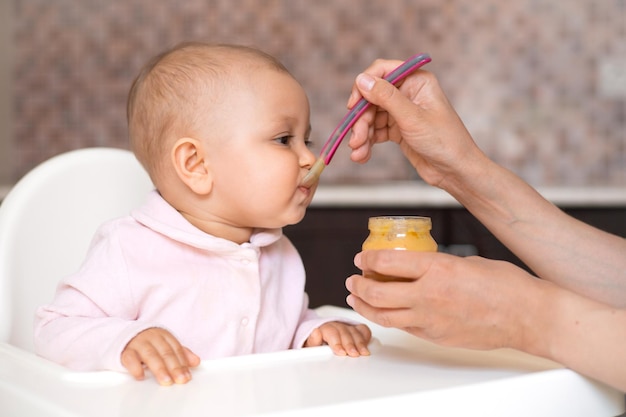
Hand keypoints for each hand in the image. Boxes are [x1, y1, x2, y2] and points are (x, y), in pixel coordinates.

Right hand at [121, 327, 200, 385]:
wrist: (126, 335)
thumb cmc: (149, 343)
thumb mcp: (166, 345)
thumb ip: (181, 354)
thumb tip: (196, 361)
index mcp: (164, 335)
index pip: (176, 349)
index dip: (183, 362)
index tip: (187, 376)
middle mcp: (152, 337)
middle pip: (165, 352)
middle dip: (174, 367)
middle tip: (180, 379)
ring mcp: (138, 343)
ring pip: (150, 355)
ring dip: (159, 368)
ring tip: (166, 380)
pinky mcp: (125, 351)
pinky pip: (130, 358)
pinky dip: (135, 367)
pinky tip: (141, 376)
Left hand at [304, 321, 371, 356]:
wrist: (319, 344)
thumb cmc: (315, 347)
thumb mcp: (310, 346)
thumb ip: (312, 340)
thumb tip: (316, 332)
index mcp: (324, 327)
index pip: (331, 332)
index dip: (337, 342)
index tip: (341, 352)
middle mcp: (336, 325)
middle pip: (344, 331)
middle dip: (350, 343)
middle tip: (354, 354)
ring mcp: (346, 327)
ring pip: (354, 331)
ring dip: (360, 342)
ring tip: (363, 353)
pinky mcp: (354, 330)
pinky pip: (362, 329)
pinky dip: (366, 336)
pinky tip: (367, 345)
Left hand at [345, 250, 546, 351]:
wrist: (527, 316)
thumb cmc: (504, 284)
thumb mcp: (465, 262)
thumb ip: (437, 266)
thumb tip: (417, 267)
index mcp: (437, 268)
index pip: (387, 262)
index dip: (367, 259)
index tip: (360, 257)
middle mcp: (429, 295)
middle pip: (377, 293)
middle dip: (358, 285)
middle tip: (352, 279)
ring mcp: (431, 320)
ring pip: (384, 316)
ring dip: (364, 306)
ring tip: (356, 298)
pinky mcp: (436, 336)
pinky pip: (404, 328)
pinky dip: (389, 319)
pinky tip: (385, 313)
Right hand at [346, 60, 482, 187]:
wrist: (456, 171)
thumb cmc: (444, 141)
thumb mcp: (412, 118)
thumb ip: (386, 97)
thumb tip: (362, 79)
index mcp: (417, 81)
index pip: (383, 72)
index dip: (364, 86)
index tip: (353, 105)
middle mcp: (408, 93)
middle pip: (372, 98)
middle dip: (361, 120)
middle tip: (355, 139)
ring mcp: (403, 112)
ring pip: (371, 117)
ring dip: (362, 134)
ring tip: (358, 152)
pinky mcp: (399, 130)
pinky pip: (376, 131)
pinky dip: (367, 142)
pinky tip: (362, 155)